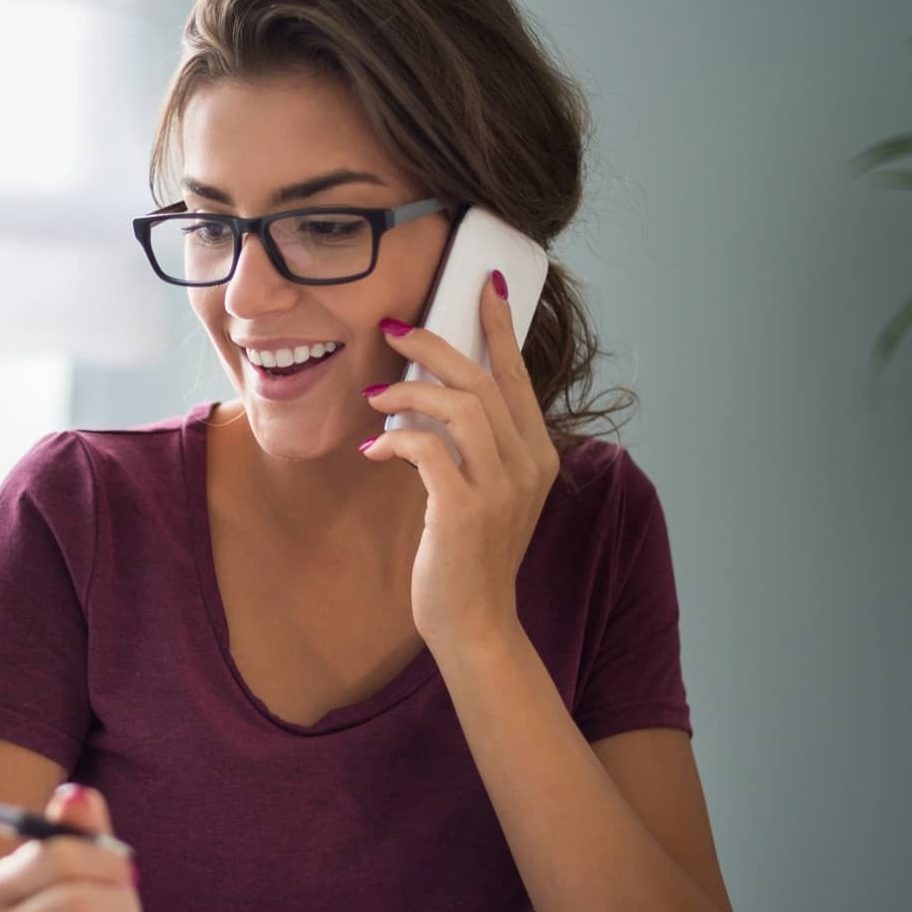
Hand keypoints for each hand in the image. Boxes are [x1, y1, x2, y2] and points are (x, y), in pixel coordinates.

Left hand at [361, 270, 558, 654]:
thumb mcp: (482, 495)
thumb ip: (470, 450)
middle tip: (393, 330)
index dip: (499, 329)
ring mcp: (501, 488)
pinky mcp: (465, 510)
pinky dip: (396, 439)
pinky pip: (426, 450)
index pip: (518, 377)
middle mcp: (528, 465)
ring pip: (460, 406)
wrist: (475, 624)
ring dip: (409, 392)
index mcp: (536, 455)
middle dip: (435, 346)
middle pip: (482, 380)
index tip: (483, 287)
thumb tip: (428, 402)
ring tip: (374, 395)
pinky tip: (374, 448)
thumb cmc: (469, 558)